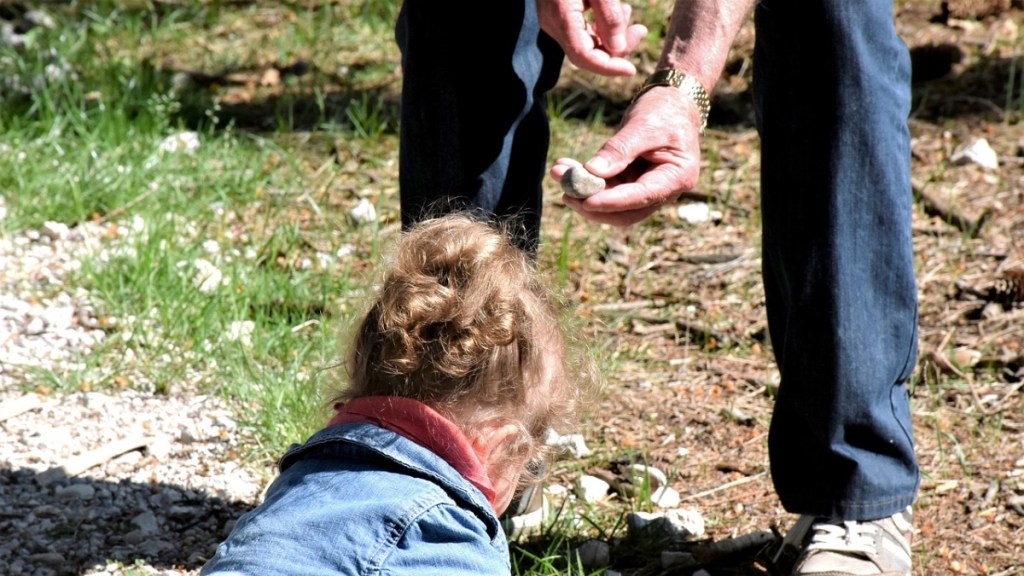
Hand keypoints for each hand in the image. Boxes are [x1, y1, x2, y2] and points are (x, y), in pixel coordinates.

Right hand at [537, 0, 647, 75]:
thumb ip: (608, 16)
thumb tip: (618, 50)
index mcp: (561, 17)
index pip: (583, 57)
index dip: (608, 68)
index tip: (631, 70)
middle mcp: (554, 25)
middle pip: (586, 53)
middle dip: (616, 49)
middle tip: (641, 31)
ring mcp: (554, 21)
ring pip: (586, 43)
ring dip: (612, 36)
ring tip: (630, 14)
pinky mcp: (560, 15)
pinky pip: (582, 31)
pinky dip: (602, 27)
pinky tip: (618, 12)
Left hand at [551, 86, 702, 225]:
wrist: (673, 102)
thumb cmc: (665, 110)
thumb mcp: (644, 125)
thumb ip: (620, 150)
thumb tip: (593, 172)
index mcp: (677, 177)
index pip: (642, 197)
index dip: (612, 202)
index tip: (585, 201)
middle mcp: (665, 190)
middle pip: (627, 212)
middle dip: (594, 204)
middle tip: (566, 194)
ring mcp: (648, 189)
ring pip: (613, 203)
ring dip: (585, 192)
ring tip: (558, 172)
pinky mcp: (632, 183)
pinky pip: (608, 189)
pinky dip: (587, 181)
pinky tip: (566, 169)